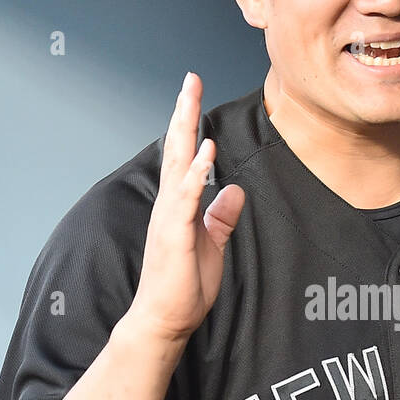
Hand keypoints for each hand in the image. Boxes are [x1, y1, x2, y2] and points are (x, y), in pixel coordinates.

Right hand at [127, 72, 244, 343]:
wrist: (165, 319)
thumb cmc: (184, 286)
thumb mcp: (212, 244)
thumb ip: (220, 217)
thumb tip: (234, 190)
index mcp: (177, 204)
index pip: (184, 155)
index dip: (190, 124)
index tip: (193, 93)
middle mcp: (169, 204)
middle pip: (177, 149)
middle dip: (184, 113)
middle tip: (190, 80)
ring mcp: (169, 218)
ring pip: (177, 165)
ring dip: (185, 132)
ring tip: (191, 100)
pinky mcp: (174, 235)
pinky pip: (185, 198)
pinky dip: (195, 174)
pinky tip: (205, 152)